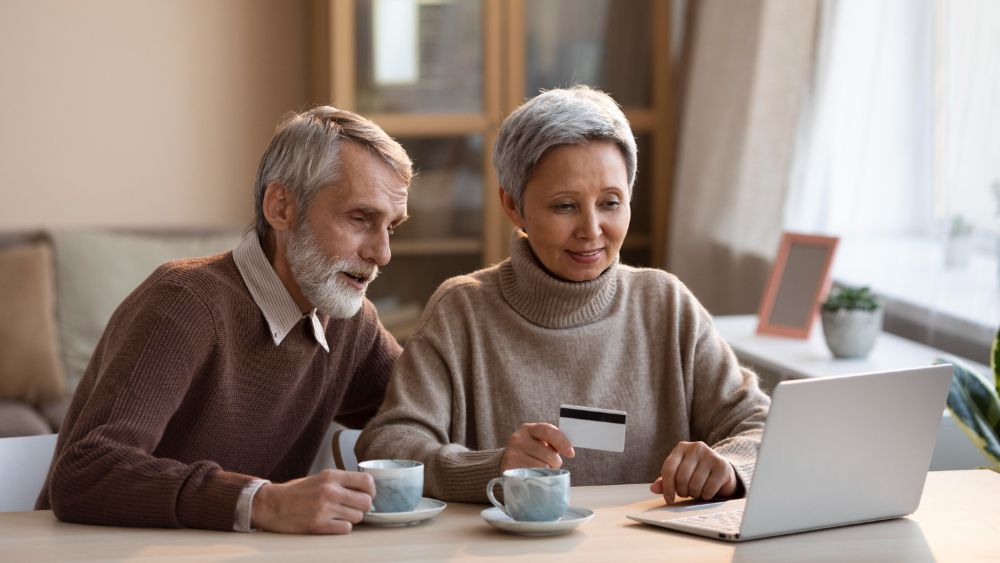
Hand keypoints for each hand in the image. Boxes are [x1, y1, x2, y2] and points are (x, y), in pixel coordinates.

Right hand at [251, 469, 374, 533]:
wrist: (271, 505)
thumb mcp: (319, 478)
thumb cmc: (296, 492)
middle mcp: (330, 490)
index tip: (367, 495)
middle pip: (366, 502)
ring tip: (340, 515)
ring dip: (352, 518)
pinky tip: (333, 523)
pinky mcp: (319, 525)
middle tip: (354, 508)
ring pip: (358, 517)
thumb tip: (365, 488)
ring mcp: (325, 508)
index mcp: (331, 476)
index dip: (371, 490)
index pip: (366, 480)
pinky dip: (342, 528)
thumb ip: (340, 481)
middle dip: (363, 507)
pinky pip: (345, 529)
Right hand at [501, 423, 574, 470]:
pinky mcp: (509, 469)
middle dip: (555, 462)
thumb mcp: (538, 441)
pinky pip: (533, 476)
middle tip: (552, 464)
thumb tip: (569, 449)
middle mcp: (518, 439)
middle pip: (548, 454)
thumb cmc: (530, 451)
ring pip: (542, 467)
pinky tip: (535, 476)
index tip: (571, 453)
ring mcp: (512, 454)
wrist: (507, 461)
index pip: (548, 431)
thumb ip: (552, 441)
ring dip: (547, 471)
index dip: (562, 442)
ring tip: (542, 470)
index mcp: (528, 429)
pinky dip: (538, 478)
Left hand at [650, 441, 736, 504]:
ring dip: (695, 494)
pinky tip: (707, 491)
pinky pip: (708, 488)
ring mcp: (710, 455)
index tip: (669, 500)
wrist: (722, 471)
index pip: (668, 469)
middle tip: (686, 493)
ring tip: (697, 491)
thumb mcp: (678, 474)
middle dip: (682, 491)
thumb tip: (653, 488)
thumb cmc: (696, 473)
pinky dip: (706, 495)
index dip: (667, 487)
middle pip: (681, 478)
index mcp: (681, 447)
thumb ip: (665, 480)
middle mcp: (696, 448)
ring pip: (695, 484)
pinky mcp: (722, 465)